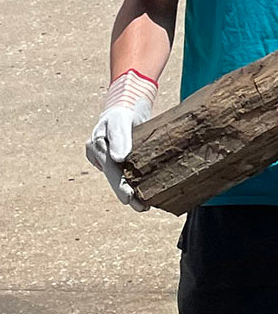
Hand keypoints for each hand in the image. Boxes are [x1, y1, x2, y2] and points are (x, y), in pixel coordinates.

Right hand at [86, 71, 156, 211]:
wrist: (128, 106)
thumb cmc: (123, 112)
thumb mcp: (121, 120)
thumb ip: (119, 137)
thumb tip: (118, 159)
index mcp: (96, 147)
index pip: (110, 170)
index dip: (120, 186)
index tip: (129, 198)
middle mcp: (100, 156)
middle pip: (115, 178)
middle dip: (127, 194)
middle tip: (141, 207)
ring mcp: (109, 158)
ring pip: (120, 179)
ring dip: (132, 194)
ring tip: (145, 206)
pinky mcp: (119, 160)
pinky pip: (126, 174)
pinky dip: (135, 184)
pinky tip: (146, 195)